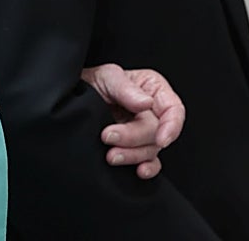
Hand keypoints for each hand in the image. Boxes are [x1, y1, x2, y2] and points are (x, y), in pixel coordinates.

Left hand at [79, 63, 184, 179]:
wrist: (75, 98)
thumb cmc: (94, 82)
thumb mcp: (107, 76)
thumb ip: (125, 88)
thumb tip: (146, 103)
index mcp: (154, 91)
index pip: (174, 110)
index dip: (172, 126)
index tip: (161, 139)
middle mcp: (153, 113)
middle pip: (157, 133)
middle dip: (133, 138)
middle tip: (108, 136)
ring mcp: (144, 133)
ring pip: (150, 150)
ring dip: (132, 155)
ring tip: (111, 155)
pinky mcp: (135, 149)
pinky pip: (149, 163)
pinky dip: (147, 169)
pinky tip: (138, 171)